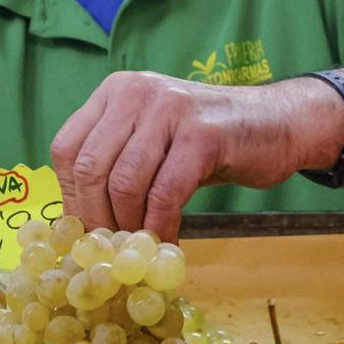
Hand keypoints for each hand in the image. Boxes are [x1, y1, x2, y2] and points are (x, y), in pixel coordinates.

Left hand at [50, 71, 343, 238]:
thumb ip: (114, 166)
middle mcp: (136, 92)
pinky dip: (160, 227)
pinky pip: (165, 193)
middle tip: (112, 252)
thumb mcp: (151, 141)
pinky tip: (167, 244)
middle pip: (90, 168)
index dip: (71, 199)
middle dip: (97, 219)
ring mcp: (169, 109)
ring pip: (125, 183)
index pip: (67, 149)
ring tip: (140, 250)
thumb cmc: (206, 143)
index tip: (85, 234)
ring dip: (129, 227)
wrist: (276, 124)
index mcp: (115, 92)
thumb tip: (77, 224)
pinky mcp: (202, 134)